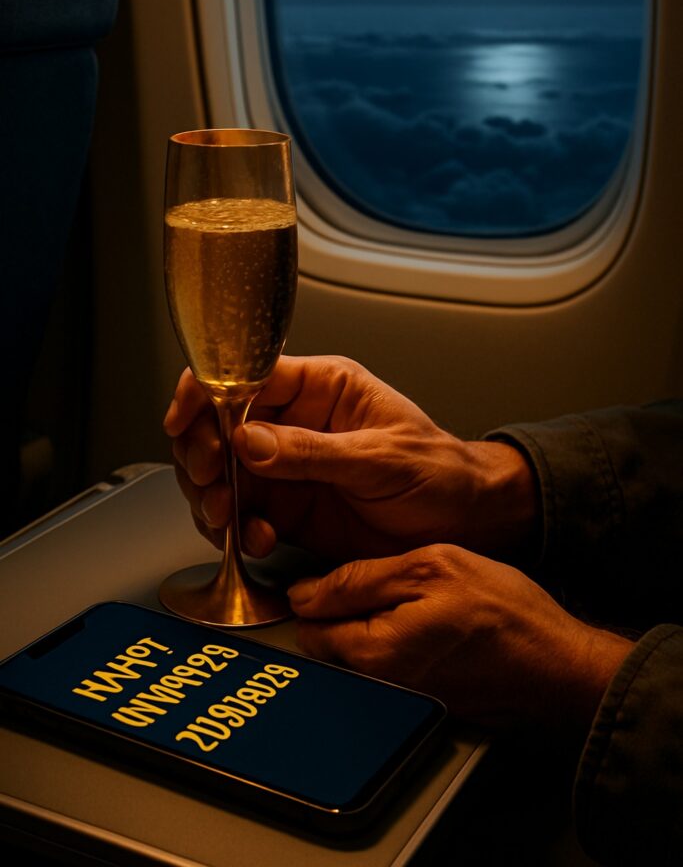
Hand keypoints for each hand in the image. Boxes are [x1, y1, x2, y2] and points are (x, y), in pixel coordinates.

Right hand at [164, 356, 538, 563]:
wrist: (464, 525)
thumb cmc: (439, 473)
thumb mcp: (382, 458)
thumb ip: (314, 452)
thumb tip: (249, 441)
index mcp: (320, 388)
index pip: (245, 373)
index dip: (206, 392)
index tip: (186, 420)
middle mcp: (294, 423)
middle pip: (218, 424)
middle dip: (201, 452)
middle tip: (211, 480)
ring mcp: (286, 468)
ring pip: (220, 472)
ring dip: (211, 496)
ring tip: (227, 518)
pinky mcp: (286, 509)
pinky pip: (239, 515)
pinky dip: (234, 531)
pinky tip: (253, 540)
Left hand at [288, 544, 634, 730]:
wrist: (557, 665)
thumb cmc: (504, 613)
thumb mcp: (430, 566)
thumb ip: (360, 579)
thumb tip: (305, 593)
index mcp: (372, 650)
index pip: (307, 622)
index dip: (317, 589)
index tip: (341, 572)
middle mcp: (376, 685)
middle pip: (328, 641)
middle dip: (341, 610)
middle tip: (385, 582)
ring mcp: (397, 697)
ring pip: (357, 652)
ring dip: (370, 625)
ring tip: (412, 602)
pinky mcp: (419, 700)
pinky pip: (387, 666)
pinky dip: (396, 642)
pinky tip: (428, 624)